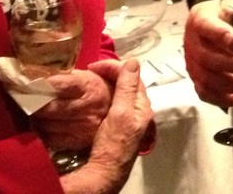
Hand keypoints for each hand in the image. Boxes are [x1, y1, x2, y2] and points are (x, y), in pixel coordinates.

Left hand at [31, 67, 112, 150]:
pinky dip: (41, 131)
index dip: (38, 85)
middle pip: (49, 107)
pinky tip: (39, 124)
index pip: (57, 85)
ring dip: (34, 117)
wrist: (117, 109)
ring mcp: (82, 126)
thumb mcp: (85, 76)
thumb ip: (64, 76)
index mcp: (87, 86)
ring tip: (28, 111)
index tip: (24, 83)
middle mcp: (85, 107)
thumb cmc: (97, 88)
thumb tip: (36, 74)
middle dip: (31, 103)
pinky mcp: (77, 141)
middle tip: (19, 98)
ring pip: (46, 124)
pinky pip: (50, 138)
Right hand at [59, 59, 153, 193]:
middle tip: (90, 70)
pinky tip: (92, 94)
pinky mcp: (116, 124)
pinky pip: (111, 102)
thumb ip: (127, 88)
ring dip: (105, 82)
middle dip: (109, 73)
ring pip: (118, 92)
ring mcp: (127, 117)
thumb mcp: (121, 112)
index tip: (94, 65)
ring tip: (90, 78)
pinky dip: (102, 94)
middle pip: (126, 83)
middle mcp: (137, 109)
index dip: (115, 67)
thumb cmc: (114, 142)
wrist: (105, 171)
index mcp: (142, 105)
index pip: (132, 76)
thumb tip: (133, 61)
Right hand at [183, 0, 232, 107]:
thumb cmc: (221, 16)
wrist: (202, 23)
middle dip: (230, 65)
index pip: (206, 25)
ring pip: (206, 78)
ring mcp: (191, 62)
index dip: (219, 33)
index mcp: (201, 18)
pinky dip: (220, 98)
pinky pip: (203, 92)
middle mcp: (192, 41)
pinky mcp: (194, 77)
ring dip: (230, 85)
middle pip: (207, 57)